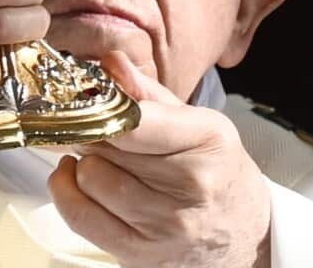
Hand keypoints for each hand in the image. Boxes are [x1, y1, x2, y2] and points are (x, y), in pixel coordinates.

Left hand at [48, 52, 271, 267]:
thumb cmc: (218, 173)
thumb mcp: (199, 124)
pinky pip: (80, 216)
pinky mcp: (140, 254)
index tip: (87, 98)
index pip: (136, 119)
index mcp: (209, 140)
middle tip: (96, 126)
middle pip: (106, 145)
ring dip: (85, 163)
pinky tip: (77, 178)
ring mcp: (165, 226)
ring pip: (89, 177)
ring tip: (103, 158)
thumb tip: (110, 63)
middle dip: (92, 131)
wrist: (245, 236)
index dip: (102, 106)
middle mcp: (191, 185)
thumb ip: (150, 94)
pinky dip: (67, 192)